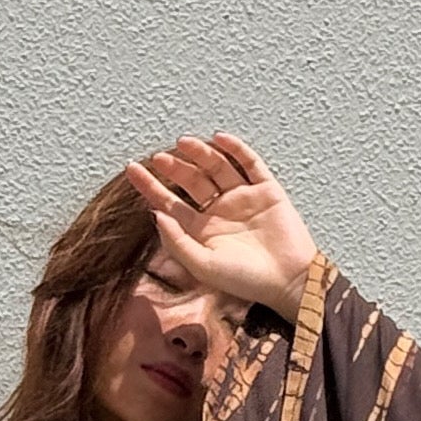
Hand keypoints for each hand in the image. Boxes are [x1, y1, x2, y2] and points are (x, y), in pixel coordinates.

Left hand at [124, 135, 317, 324]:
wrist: (288, 280)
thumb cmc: (246, 280)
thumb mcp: (203, 265)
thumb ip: (177, 242)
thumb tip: (155, 214)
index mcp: (202, 230)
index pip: (170, 203)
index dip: (151, 186)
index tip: (132, 169)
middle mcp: (220, 211)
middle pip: (192, 181)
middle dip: (174, 168)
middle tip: (159, 157)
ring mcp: (243, 198)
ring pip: (217, 168)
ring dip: (200, 154)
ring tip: (183, 143)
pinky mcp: (266, 190)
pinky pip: (249, 164)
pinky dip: (236, 150)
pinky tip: (219, 139)